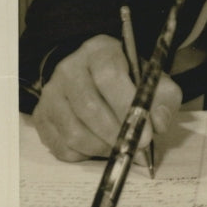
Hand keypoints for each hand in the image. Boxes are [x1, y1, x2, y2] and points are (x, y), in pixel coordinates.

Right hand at [32, 34, 181, 161]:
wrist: (92, 74)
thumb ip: (164, 97)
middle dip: (116, 134)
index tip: (146, 133)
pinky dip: (85, 155)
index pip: (109, 76)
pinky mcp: (42, 117)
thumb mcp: (151, 77)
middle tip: (134, 148)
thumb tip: (160, 123)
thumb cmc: (127, 77)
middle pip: (89, 108)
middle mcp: (70, 69)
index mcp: (99, 51)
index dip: (127, 107)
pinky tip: (100, 147)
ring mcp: (51, 94)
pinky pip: (62, 147)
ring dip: (102, 148)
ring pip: (74, 132)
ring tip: (119, 148)